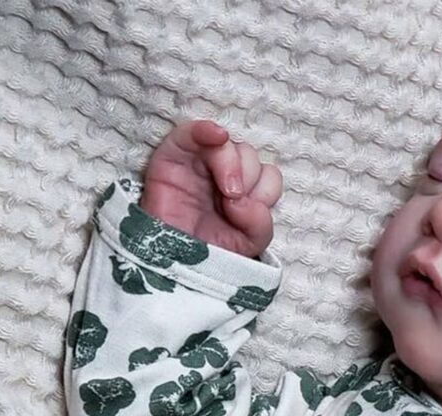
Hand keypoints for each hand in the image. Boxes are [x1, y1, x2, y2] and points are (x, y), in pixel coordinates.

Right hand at [140, 120, 283, 258]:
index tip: (247, 213)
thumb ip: (260, 225)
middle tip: (233, 204)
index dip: (265, 192)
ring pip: (228, 145)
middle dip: (249, 180)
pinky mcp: (174, 154)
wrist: (172, 260)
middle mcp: (225, 173)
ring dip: (232, 167)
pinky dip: (207, 130)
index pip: (269, 175)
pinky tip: (217, 137)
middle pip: (250, 156)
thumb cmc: (207, 250)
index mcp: (245, 192)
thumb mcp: (247, 244)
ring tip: (225, 194)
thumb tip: (248, 201)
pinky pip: (192, 131)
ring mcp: (200, 162)